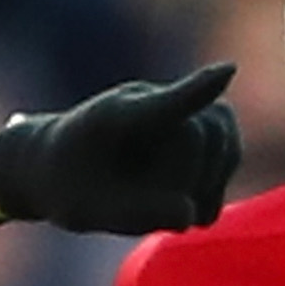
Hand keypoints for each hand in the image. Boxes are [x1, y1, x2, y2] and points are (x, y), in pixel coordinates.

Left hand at [0, 64, 239, 236]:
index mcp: (114, 116)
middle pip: (202, 133)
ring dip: (209, 182)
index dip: (196, 91)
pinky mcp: (193, 131)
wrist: (56, 165)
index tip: (228, 71)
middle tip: (153, 205)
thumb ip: (136, 214)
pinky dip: (214, 186)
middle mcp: (149, 102)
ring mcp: (174, 113)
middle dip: (189, 177)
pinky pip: (228, 153)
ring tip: (173, 209)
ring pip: (224, 141)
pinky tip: (189, 206)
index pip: (162, 104)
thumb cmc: (66, 186)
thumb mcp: (88, 211)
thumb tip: (191, 215)